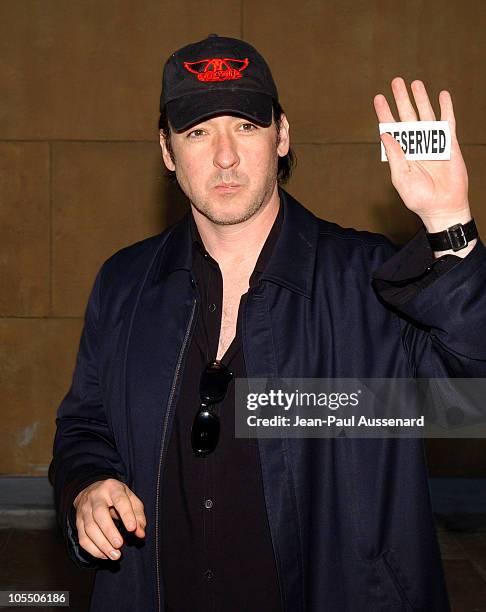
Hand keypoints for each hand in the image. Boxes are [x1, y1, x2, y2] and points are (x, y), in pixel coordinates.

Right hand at [73, 478, 145, 560]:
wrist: (93, 490)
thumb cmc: (117, 496)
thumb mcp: (130, 498)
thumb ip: (138, 515)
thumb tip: (140, 533)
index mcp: (112, 488)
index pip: (119, 500)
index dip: (126, 515)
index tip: (132, 529)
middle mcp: (96, 497)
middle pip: (100, 515)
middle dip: (110, 531)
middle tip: (120, 545)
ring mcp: (85, 509)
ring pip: (90, 528)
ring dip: (102, 544)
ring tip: (115, 555)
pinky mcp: (78, 522)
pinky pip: (83, 538)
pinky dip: (93, 549)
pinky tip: (105, 555)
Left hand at [374, 78, 470, 234]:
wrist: (442, 206)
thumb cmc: (419, 198)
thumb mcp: (401, 178)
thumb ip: (395, 156)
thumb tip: (385, 134)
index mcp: (402, 153)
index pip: (391, 128)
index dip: (385, 113)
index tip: (378, 98)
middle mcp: (416, 145)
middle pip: (407, 116)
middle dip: (402, 99)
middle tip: (396, 81)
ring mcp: (433, 143)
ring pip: (426, 115)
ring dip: (420, 99)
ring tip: (414, 83)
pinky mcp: (449, 144)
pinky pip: (448, 122)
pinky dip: (446, 108)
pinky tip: (442, 95)